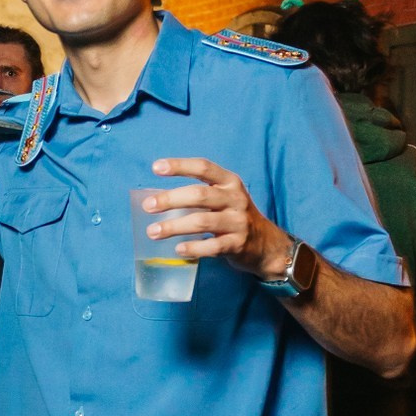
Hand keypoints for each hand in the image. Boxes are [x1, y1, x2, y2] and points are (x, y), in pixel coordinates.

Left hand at [143, 158, 293, 278]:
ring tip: (153, 232)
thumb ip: (200, 194)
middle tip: (148, 206)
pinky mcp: (238, 244)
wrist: (266, 245)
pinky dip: (193, 248)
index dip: (180, 166)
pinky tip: (178, 249)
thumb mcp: (224, 198)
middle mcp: (235, 199)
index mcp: (230, 182)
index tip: (156, 167)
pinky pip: (211, 246)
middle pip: (199, 195)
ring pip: (202, 221)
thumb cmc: (234, 217)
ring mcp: (238, 222)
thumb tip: (158, 198)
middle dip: (171, 200)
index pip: (203, 167)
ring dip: (174, 227)